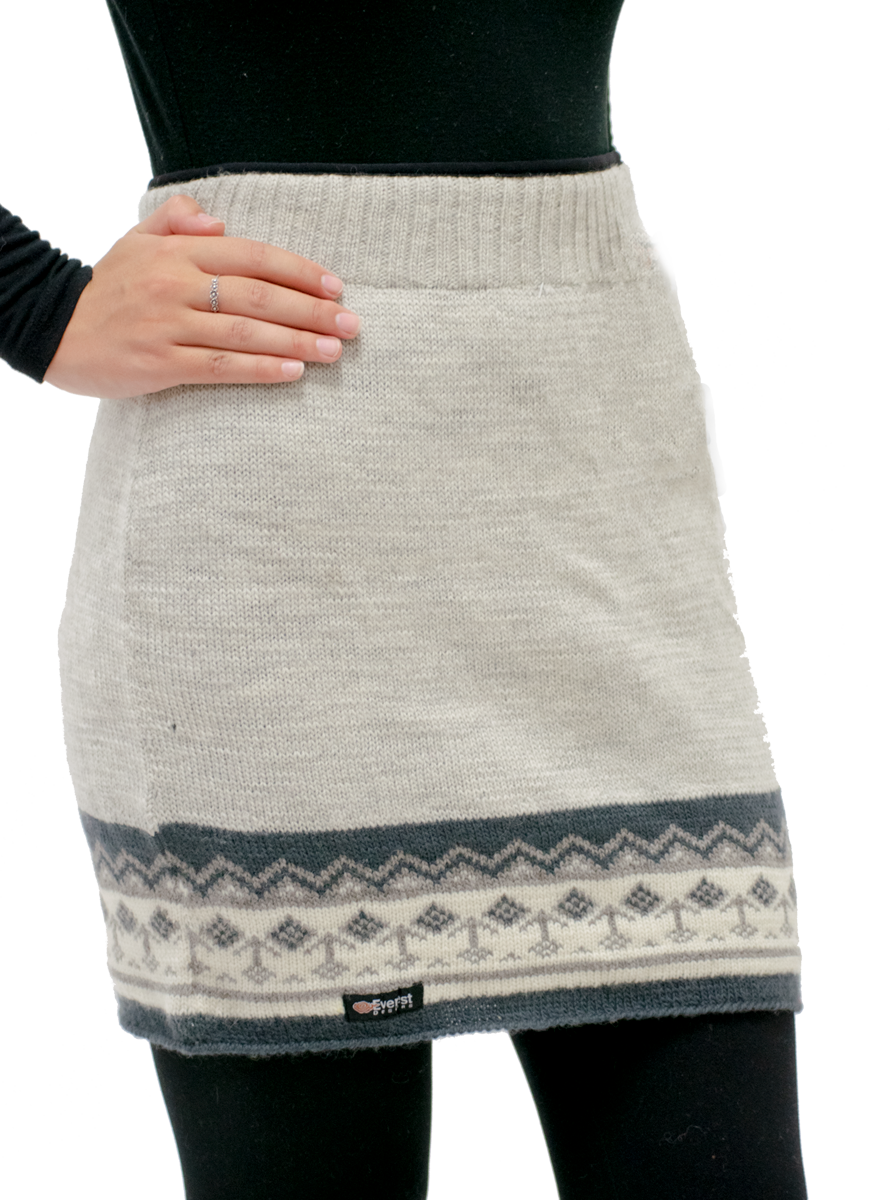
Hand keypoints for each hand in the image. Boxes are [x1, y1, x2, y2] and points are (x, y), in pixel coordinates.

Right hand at [44, 193, 361, 399]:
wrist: (54, 328)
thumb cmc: (107, 286)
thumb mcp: (137, 239)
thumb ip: (177, 218)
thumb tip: (218, 221)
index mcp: (178, 251)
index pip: (252, 256)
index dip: (299, 271)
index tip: (335, 287)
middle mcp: (177, 284)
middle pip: (259, 295)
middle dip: (311, 311)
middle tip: (351, 325)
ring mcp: (169, 325)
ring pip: (246, 332)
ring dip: (297, 342)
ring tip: (334, 352)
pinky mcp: (160, 364)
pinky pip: (220, 367)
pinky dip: (261, 370)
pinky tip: (294, 372)